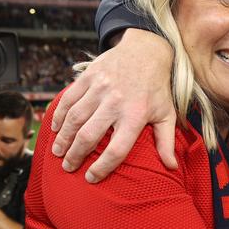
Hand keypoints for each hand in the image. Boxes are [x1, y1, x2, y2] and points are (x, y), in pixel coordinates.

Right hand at [50, 28, 176, 182]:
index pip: (117, 149)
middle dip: (75, 156)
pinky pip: (68, 99)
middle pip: (88, 136)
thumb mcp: (166, 113)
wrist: (147, 51)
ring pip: (73, 119)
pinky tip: (56, 128)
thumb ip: (166, 141)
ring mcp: (100, 88)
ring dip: (63, 139)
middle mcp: (116, 102)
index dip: (102, 167)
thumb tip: (172, 167)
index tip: (91, 178)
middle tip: (68, 167)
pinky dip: (58, 116)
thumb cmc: (157, 88)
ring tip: (58, 152)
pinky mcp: (89, 77)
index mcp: (136, 115)